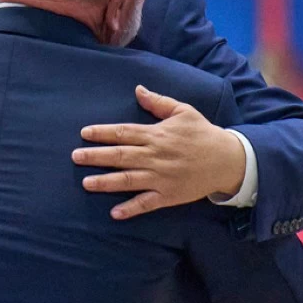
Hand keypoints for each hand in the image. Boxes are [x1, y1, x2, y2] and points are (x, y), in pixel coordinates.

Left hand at [72, 85, 245, 218]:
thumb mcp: (183, 111)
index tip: (84, 134)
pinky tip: (114, 213)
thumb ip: (158, 102)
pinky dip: (131, 208)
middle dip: (95, 156)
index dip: (102, 133)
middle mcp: (155, 156)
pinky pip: (146, 203)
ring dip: (106, 182)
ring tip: (86, 183)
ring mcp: (160, 177)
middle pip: (120, 155)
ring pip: (128, 179)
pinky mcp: (168, 195)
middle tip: (75, 157)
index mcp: (156, 135)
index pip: (123, 133)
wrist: (227, 159)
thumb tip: (138, 89)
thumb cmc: (203, 133)